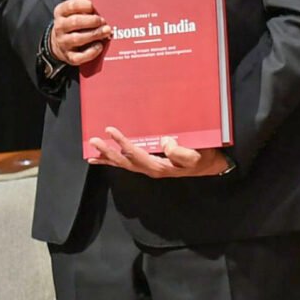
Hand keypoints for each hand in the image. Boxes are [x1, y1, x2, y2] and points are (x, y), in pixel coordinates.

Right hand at [49, 0, 110, 67]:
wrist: (59, 43)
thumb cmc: (74, 25)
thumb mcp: (74, 12)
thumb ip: (84, 7)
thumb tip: (101, 4)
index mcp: (61, 13)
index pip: (71, 6)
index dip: (83, 5)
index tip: (93, 6)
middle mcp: (60, 27)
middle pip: (75, 22)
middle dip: (92, 21)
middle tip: (103, 21)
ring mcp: (63, 43)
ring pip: (78, 38)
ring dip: (94, 34)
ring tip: (107, 31)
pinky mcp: (69, 56)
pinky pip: (79, 56)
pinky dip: (91, 52)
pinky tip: (99, 46)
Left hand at [86, 127, 233, 177]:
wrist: (208, 166)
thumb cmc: (203, 158)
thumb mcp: (196, 156)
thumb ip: (180, 152)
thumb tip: (164, 142)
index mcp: (158, 166)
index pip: (135, 154)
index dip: (122, 143)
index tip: (111, 130)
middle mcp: (150, 169)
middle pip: (124, 162)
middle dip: (108, 152)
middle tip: (94, 141)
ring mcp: (148, 169)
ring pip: (123, 164)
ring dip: (107, 158)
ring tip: (91, 153)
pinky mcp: (149, 165)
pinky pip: (128, 164)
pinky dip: (114, 161)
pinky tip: (103, 158)